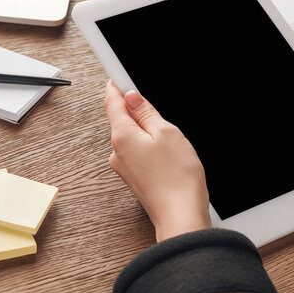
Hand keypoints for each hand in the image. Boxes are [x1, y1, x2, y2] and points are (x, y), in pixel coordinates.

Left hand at [104, 81, 211, 241]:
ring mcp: (125, 168)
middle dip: (138, 112)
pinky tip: (168, 156)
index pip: (112, 103)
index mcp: (122, 137)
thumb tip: (133, 98)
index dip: (116, 87)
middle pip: (123, 121)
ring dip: (147, 133)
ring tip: (171, 142)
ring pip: (133, 138)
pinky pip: (138, 154)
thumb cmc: (177, 178)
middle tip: (159, 111)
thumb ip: (147, 113)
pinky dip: (150, 148)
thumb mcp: (167, 133)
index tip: (116, 76)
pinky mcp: (136, 179)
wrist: (180, 217)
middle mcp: (117, 153)